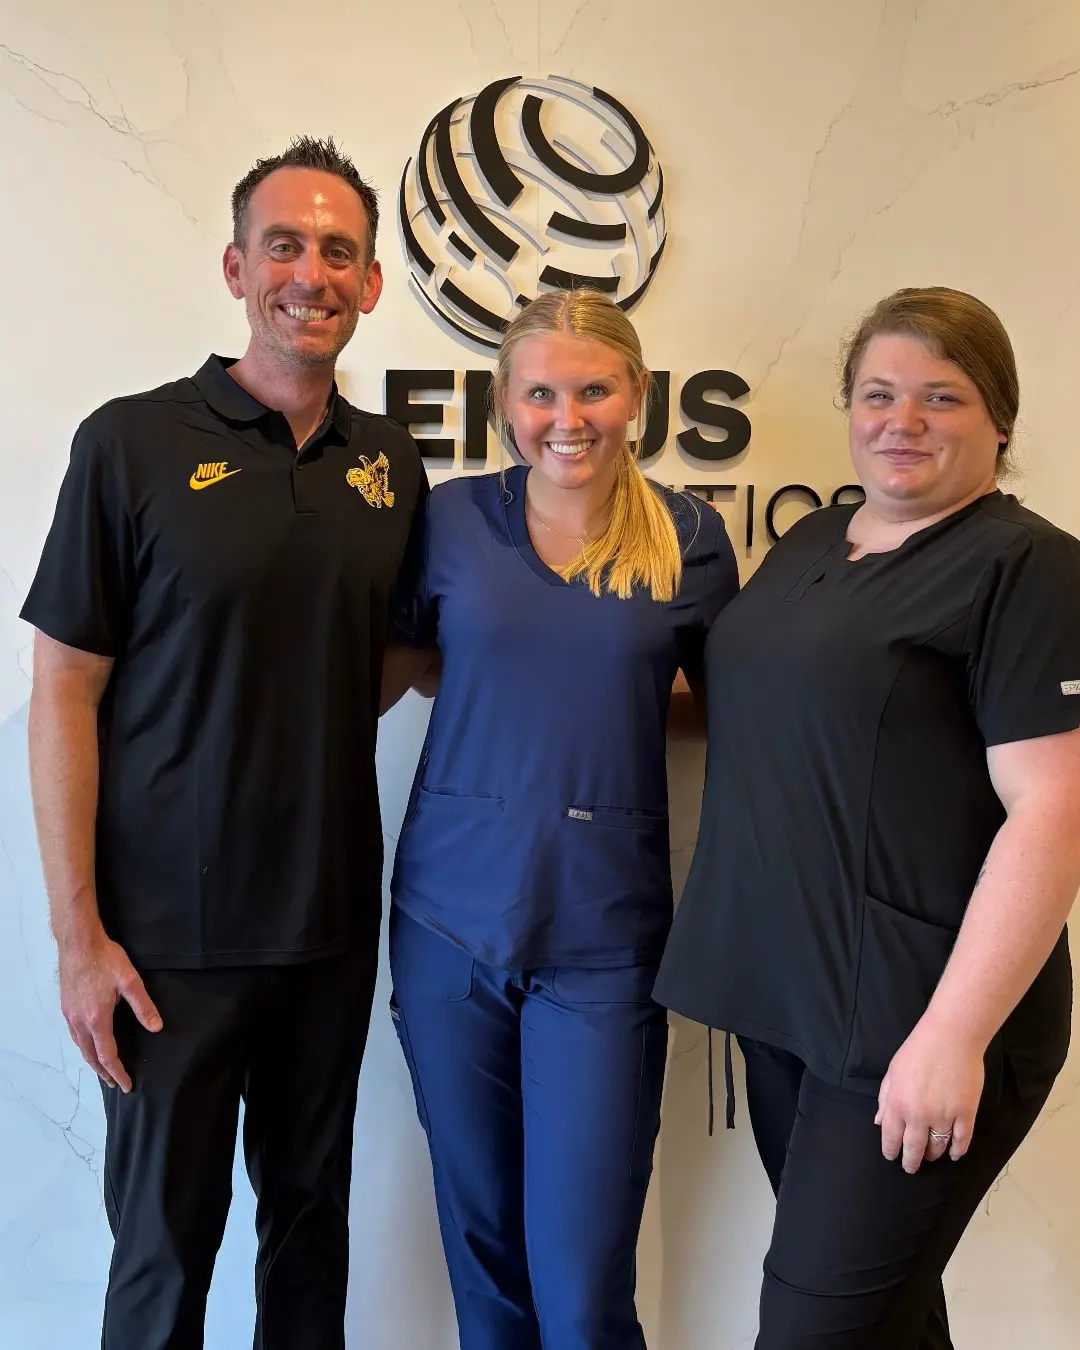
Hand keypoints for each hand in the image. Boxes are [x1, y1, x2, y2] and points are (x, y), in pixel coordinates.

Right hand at [58, 933, 161, 1091]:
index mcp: (96, 1018)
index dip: (117, 1072)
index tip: (126, 1084)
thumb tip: (156, 1027)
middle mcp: (79, 1021)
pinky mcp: (66, 1006)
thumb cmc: (105, 958)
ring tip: (103, 1068)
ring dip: (92, 1060)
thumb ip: (143, 1006)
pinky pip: (74, 1034)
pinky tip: (90, 1043)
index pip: (107, 1055)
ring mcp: (70, 1014)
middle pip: (90, 1056)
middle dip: (103, 1072)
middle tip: (115, 1083)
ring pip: (80, 1046)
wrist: (79, 941)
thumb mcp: (130, 981)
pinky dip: (84, 1046)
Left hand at [875, 1018, 984, 1173]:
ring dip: (933, 1155)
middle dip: (911, 1161)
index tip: (892, 1157)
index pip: (891, 1137)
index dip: (891, 1151)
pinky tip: (954, 1154)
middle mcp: (919, 1116)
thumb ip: (885, 1098)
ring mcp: (944, 1117)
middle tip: (911, 1167)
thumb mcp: (893, 1072)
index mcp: (898, 1104)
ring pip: (938, 1147)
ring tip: (931, 1156)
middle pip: (914, 1149)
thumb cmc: (918, 1050)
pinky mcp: (966, 1114)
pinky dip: (958, 1151)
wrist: (951, 1037)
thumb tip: (879, 1121)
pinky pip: (962, 1141)